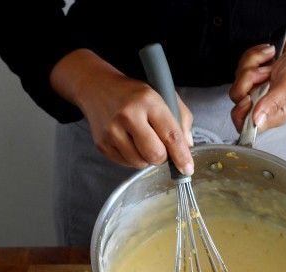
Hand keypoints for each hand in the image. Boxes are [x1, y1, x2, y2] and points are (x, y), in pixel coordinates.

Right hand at [50, 49, 193, 174]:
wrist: (98, 87)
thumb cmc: (134, 94)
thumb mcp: (163, 96)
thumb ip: (181, 119)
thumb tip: (187, 146)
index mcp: (148, 101)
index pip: (171, 135)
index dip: (181, 156)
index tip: (187, 168)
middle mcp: (128, 115)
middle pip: (155, 154)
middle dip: (163, 157)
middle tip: (161, 147)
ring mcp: (112, 131)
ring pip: (140, 163)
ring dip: (147, 158)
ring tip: (142, 141)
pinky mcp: (102, 144)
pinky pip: (126, 164)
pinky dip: (133, 158)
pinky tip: (130, 142)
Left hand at [229, 28, 285, 132]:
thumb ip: (272, 103)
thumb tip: (257, 121)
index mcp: (272, 113)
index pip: (245, 125)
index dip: (240, 113)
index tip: (248, 97)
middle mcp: (262, 103)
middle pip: (237, 97)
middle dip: (247, 79)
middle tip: (264, 72)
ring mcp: (256, 87)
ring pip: (238, 78)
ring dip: (253, 63)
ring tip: (271, 63)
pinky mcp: (253, 73)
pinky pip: (242, 64)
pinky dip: (255, 56)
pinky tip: (269, 56)